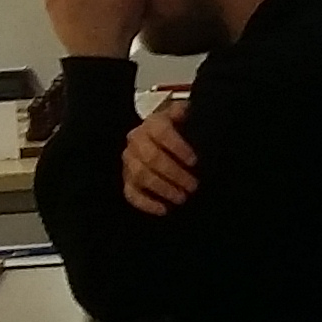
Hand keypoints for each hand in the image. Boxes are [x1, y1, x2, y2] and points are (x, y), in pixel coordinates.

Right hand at [119, 99, 199, 217]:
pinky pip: (131, 193)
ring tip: (182, 198)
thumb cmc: (182, 131)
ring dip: (163, 189)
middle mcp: (137, 140)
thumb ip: (191, 115)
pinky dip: (146, 203)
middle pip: (151, 157)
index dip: (177, 147)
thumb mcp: (189, 119)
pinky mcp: (127, 180)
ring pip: (141, 175)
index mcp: (153, 123)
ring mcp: (129, 161)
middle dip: (174, 173)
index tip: (194, 161)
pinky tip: (163, 210)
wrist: (166, 140)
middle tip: (193, 185)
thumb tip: (193, 112)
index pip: (162, 132)